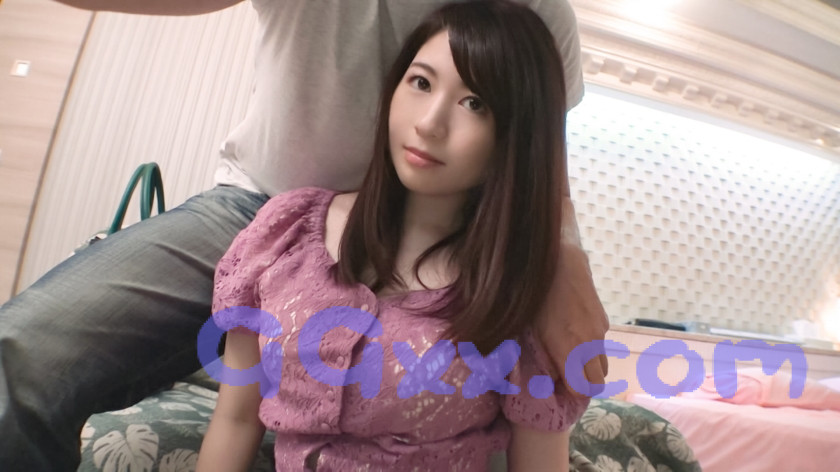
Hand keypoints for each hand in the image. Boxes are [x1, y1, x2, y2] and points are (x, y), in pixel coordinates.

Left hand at [536, 197, 608, 397]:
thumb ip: (533, 356)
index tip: (554, 391)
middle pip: (598, 381)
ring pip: (602, 363)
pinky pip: (600, 343)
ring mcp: (599, 329)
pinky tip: (570, 335)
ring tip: (566, 358)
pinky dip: (589, 348)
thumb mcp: (524, 326)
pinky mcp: (602, 316)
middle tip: (561, 379)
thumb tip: (541, 378)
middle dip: (582, 385)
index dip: (569, 395)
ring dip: (587, 367)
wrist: (558, 253)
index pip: (582, 390)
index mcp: (570, 347)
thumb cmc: (533, 290)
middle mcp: (590, 342)